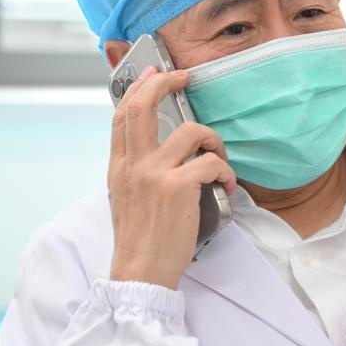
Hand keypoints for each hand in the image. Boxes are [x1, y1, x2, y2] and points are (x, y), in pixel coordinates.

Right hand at [107, 66, 235, 288]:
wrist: (140, 272)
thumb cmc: (140, 240)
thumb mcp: (125, 197)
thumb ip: (137, 170)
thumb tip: (157, 150)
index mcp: (118, 167)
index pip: (122, 114)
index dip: (139, 88)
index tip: (155, 73)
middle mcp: (132, 165)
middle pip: (143, 107)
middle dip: (165, 83)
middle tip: (184, 78)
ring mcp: (154, 174)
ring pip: (190, 132)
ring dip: (213, 141)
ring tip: (218, 160)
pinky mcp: (177, 187)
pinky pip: (211, 162)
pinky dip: (225, 172)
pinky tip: (227, 186)